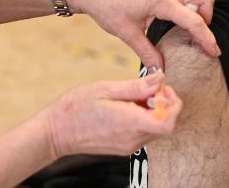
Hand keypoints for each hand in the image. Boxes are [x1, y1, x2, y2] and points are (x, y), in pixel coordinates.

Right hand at [43, 73, 181, 157]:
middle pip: (165, 125)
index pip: (168, 121)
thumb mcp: (104, 88)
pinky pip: (144, 133)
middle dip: (164, 104)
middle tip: (146, 88)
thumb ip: (135, 86)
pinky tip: (127, 107)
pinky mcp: (124, 148)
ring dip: (153, 111)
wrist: (57, 132)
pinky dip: (143, 118)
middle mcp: (132, 139)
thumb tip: (159, 80)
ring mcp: (129, 146)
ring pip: (156, 129)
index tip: (161, 89)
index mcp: (129, 122)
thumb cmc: (75, 108)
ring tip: (133, 96)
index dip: (172, 103)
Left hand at [69, 0, 219, 69]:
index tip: (215, 53)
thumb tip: (161, 72)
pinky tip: (176, 15)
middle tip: (195, 35)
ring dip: (200, 5)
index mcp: (160, 1)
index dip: (207, 39)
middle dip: (208, 17)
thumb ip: (147, 53)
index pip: (194, 21)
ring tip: (187, 24)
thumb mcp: (127, 34)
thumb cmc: (106, 8)